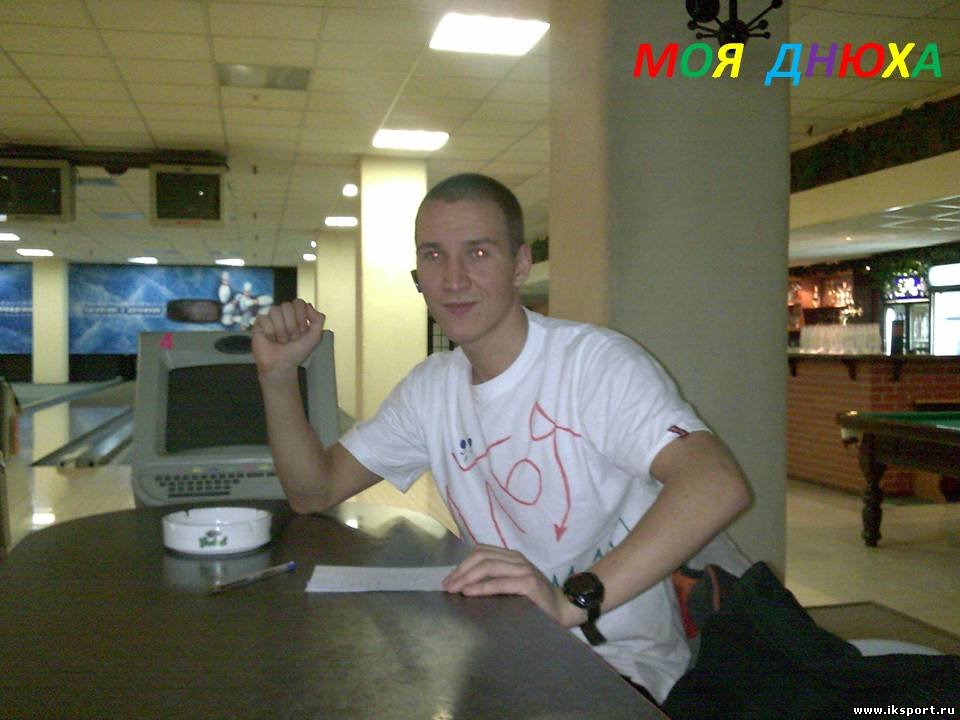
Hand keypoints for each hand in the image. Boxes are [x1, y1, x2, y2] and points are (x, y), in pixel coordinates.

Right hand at [251, 300, 325, 379]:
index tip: (303, 331)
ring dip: (281, 329)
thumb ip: (318, 319)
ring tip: (282, 340)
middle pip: (286, 305)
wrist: (282, 365)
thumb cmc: (297, 351)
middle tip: (292, 338)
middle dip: (292, 324)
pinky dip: (270, 332)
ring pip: (275, 310)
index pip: (298, 302)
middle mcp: (283, 313)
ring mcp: (270, 317)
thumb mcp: (314, 336)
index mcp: (295, 314)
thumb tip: (308, 305)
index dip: (301, 316)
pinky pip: (264, 318)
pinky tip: (271, 340)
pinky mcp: (259, 323)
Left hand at [442, 545, 582, 626]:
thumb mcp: (513, 583)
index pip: (481, 552)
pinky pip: (499, 583)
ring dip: (467, 578)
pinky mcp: (528, 584)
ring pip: (488, 567)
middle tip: (448, 586)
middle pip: (481, 557)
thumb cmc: (535, 599)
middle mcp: (517, 559)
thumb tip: (465, 584)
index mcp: (512, 556)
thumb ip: (496, 578)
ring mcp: (524, 570)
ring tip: (455, 589)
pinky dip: (482, 587)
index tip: (450, 578)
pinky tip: (470, 592)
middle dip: (461, 571)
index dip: (462, 564)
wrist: (563, 608)